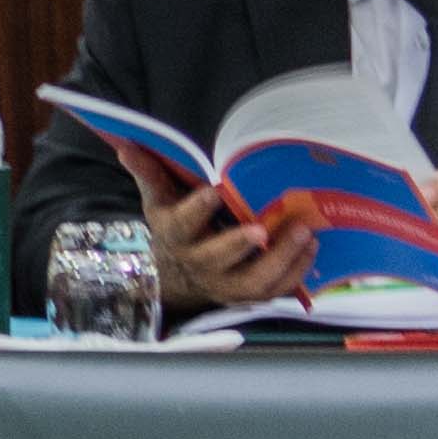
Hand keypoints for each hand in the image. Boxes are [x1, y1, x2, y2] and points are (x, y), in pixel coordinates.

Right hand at [138, 166, 313, 311]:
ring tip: (303, 233)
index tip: (214, 191)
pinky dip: (296, 272)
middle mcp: (199, 264)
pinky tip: (311, 247)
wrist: (180, 275)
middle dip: (239, 244)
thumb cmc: (176, 225)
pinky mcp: (249, 294)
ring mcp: (225, 284)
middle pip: (217, 259)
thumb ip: (149, 172)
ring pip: (252, 282)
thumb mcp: (159, 199)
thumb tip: (126, 143)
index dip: (197, 210)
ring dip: (280, 261)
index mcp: (176, 235)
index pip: (181, 224)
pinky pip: (274, 291)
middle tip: (263, 228)